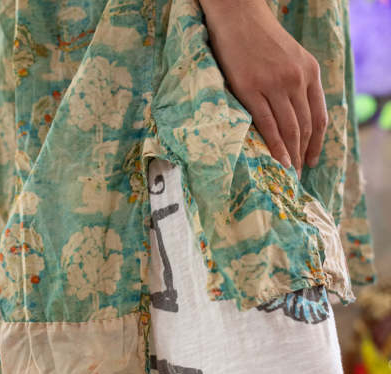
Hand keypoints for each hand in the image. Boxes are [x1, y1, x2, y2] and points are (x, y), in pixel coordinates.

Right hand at [199, 0, 327, 177]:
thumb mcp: (291, 57)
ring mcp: (274, 84)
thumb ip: (298, 83)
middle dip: (303, 154)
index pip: (319, 116)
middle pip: (305, 126)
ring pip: (289, 128)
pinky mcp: (251, 88)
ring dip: (291, 155)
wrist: (238, 14)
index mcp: (310, 72)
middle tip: (298, 174)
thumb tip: (298, 116)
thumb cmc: (261, 38)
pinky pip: (267, 124)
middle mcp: (296, 79)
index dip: (317, 143)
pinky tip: (278, 160)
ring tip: (288, 173)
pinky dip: (275, 145)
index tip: (312, 160)